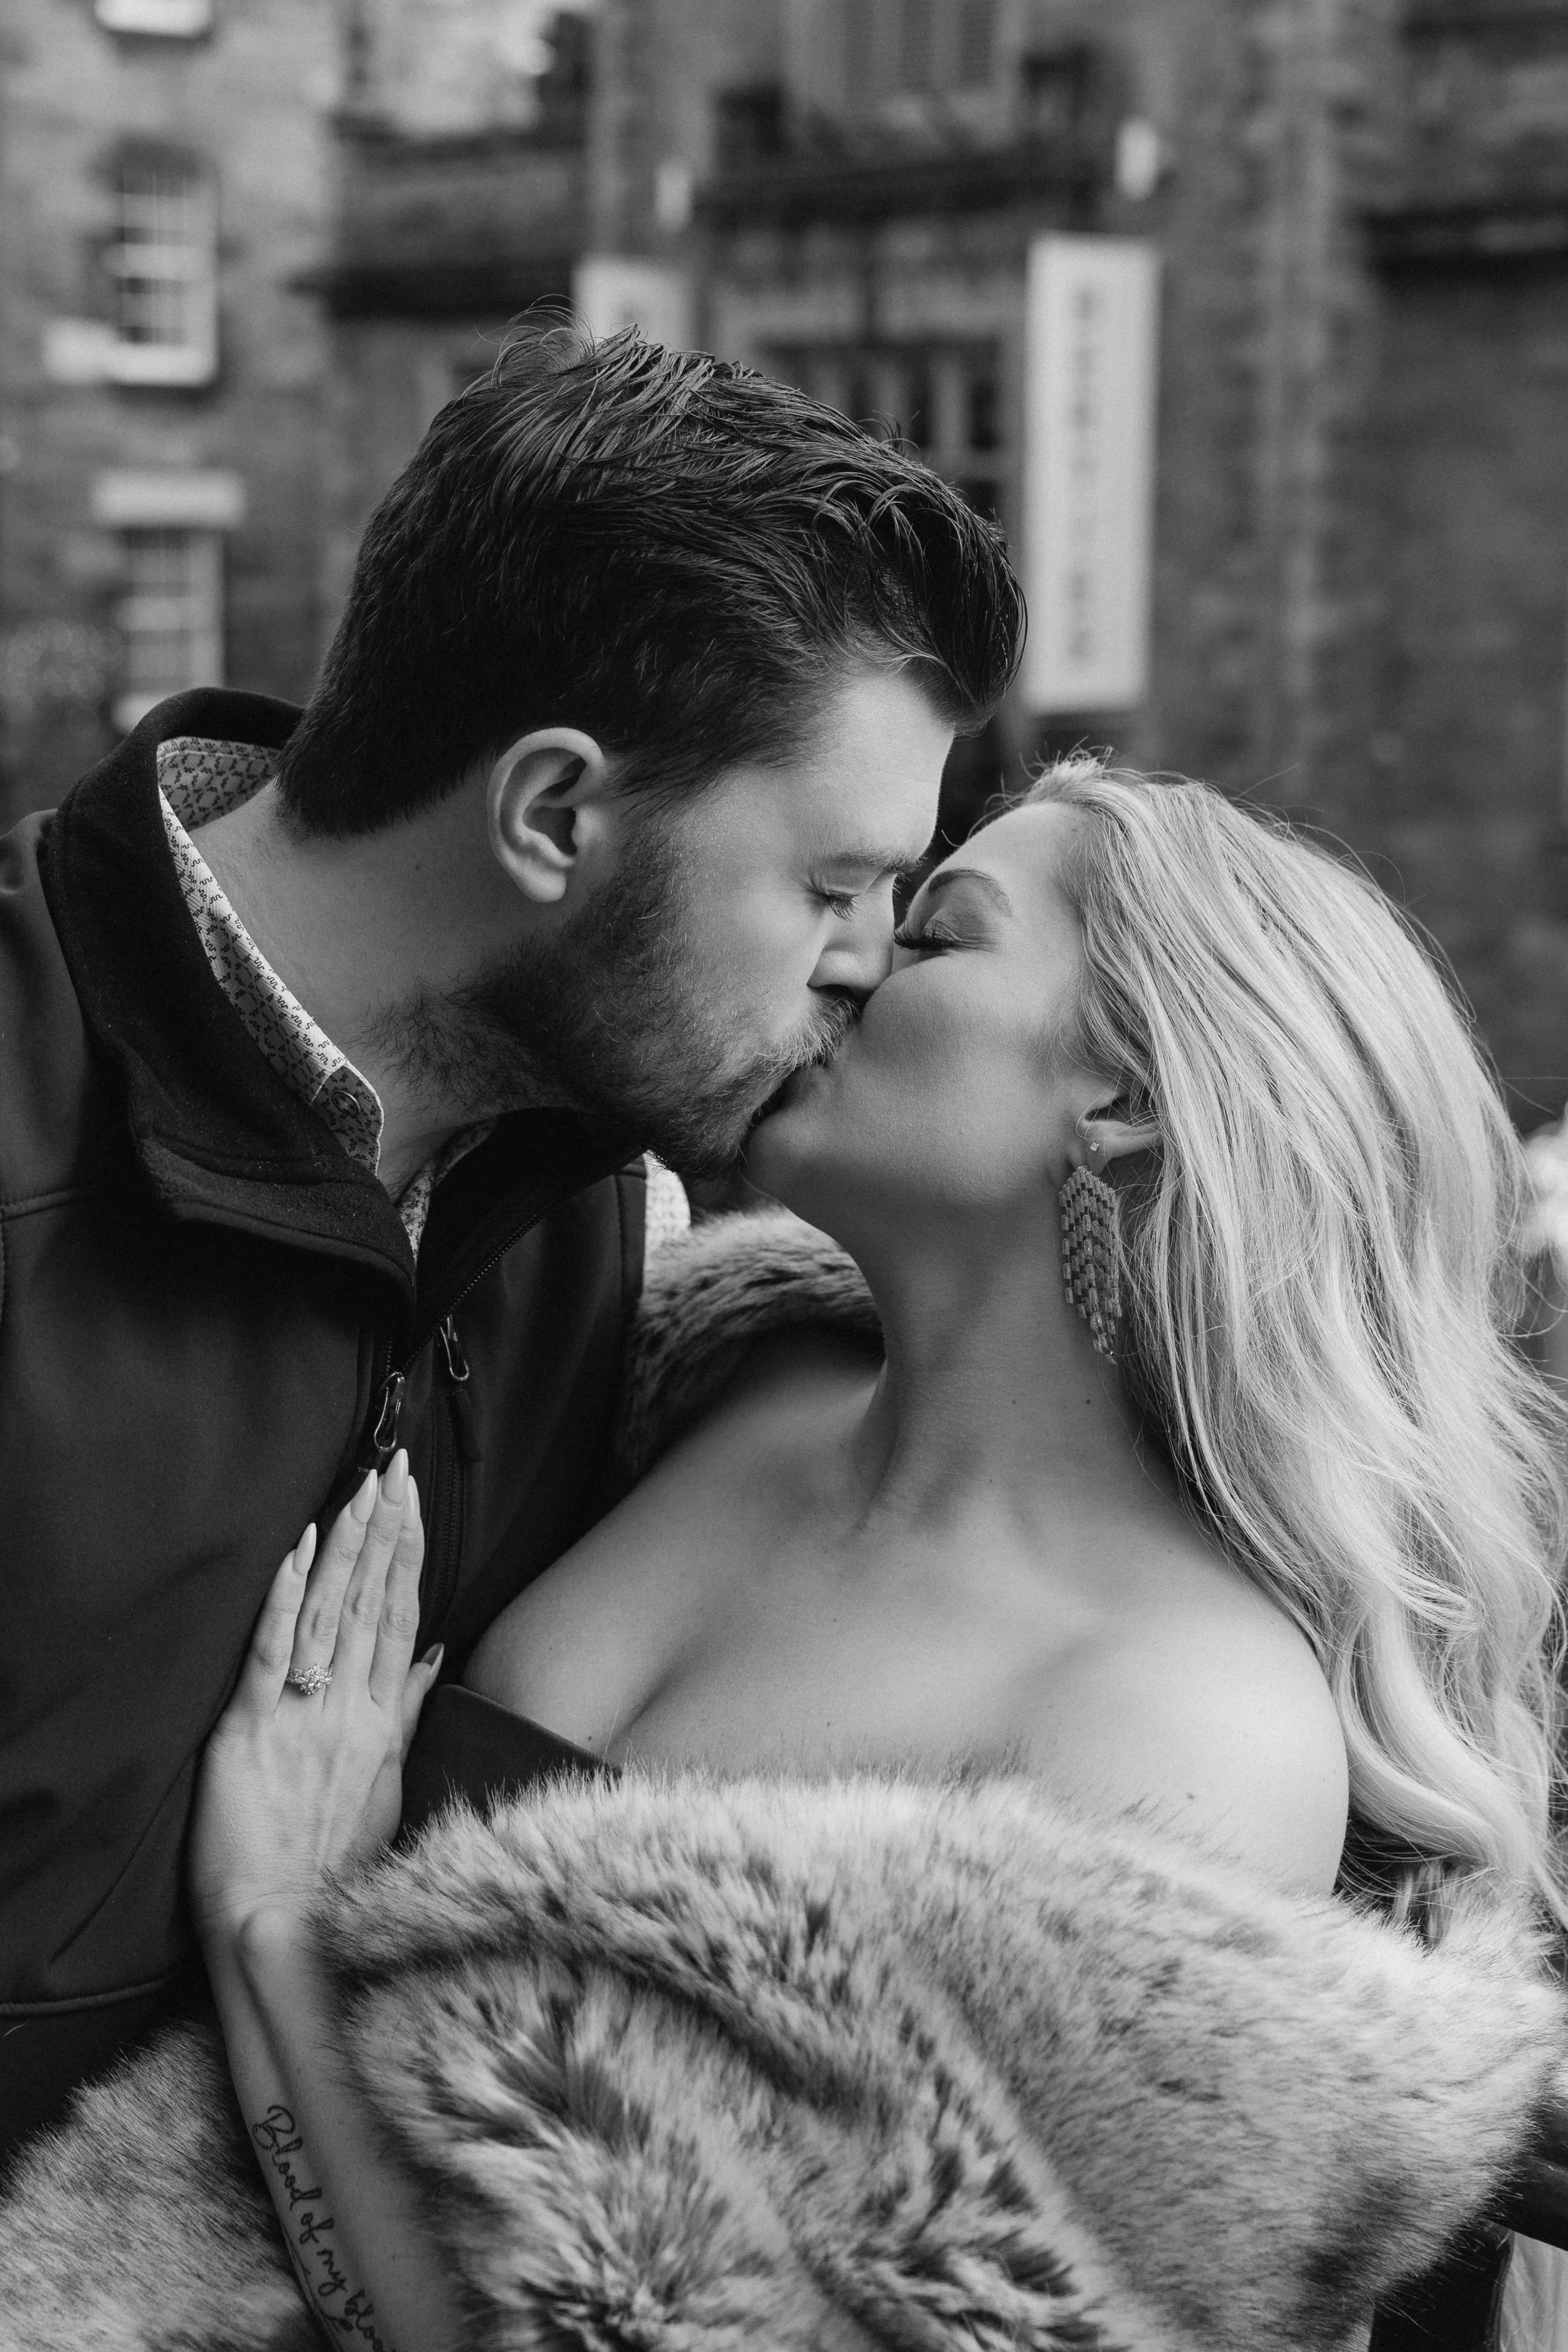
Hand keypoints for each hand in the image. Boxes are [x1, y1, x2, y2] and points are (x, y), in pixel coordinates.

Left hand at [189, 1450, 440, 1949]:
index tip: (413, 1499)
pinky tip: (298, 1551)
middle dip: (385, 1530)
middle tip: (394, 1467)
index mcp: (380, 1719)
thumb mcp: (384, 1784)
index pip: (401, 1616)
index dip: (407, 1554)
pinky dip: (285, 1600)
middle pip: (372, 1602)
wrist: (287, 1927)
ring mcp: (304, 1717)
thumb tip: (435, 1654)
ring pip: (331, 1615)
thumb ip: (406, 1712)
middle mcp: (350, 1708)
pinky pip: (271, 1655)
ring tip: (361, 1488)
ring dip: (347, 1547)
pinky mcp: (251, 1732)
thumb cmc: (335, 1867)